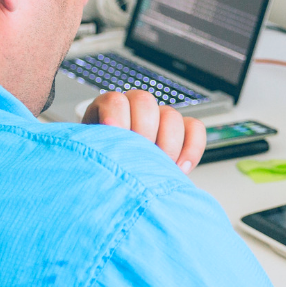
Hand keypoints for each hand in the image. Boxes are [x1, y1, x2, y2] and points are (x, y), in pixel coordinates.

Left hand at [83, 90, 205, 173]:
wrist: (115, 186)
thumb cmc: (100, 170)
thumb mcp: (90, 159)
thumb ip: (95, 151)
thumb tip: (101, 154)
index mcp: (107, 111)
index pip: (115, 101)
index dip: (115, 116)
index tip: (113, 134)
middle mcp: (134, 110)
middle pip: (144, 102)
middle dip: (142, 131)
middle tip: (139, 155)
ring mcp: (159, 120)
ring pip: (170, 115)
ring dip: (166, 144)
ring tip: (158, 166)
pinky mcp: (181, 133)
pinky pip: (194, 128)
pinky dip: (191, 148)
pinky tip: (179, 168)